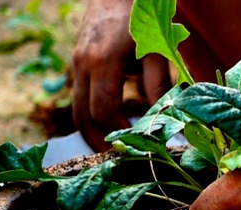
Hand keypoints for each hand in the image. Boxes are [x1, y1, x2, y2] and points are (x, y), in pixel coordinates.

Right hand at [71, 0, 171, 151]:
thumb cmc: (141, 17)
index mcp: (102, 62)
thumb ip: (158, 84)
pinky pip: (79, 101)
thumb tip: (164, 120)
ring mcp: (75, 66)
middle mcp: (82, 66)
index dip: (118, 132)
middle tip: (121, 160)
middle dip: (100, 143)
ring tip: (115, 151)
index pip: (103, 111)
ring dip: (93, 135)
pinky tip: (111, 128)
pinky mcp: (77, 67)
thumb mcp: (156, 49)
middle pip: (83, 118)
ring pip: (76, 112)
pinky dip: (91, 119)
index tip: (137, 145)